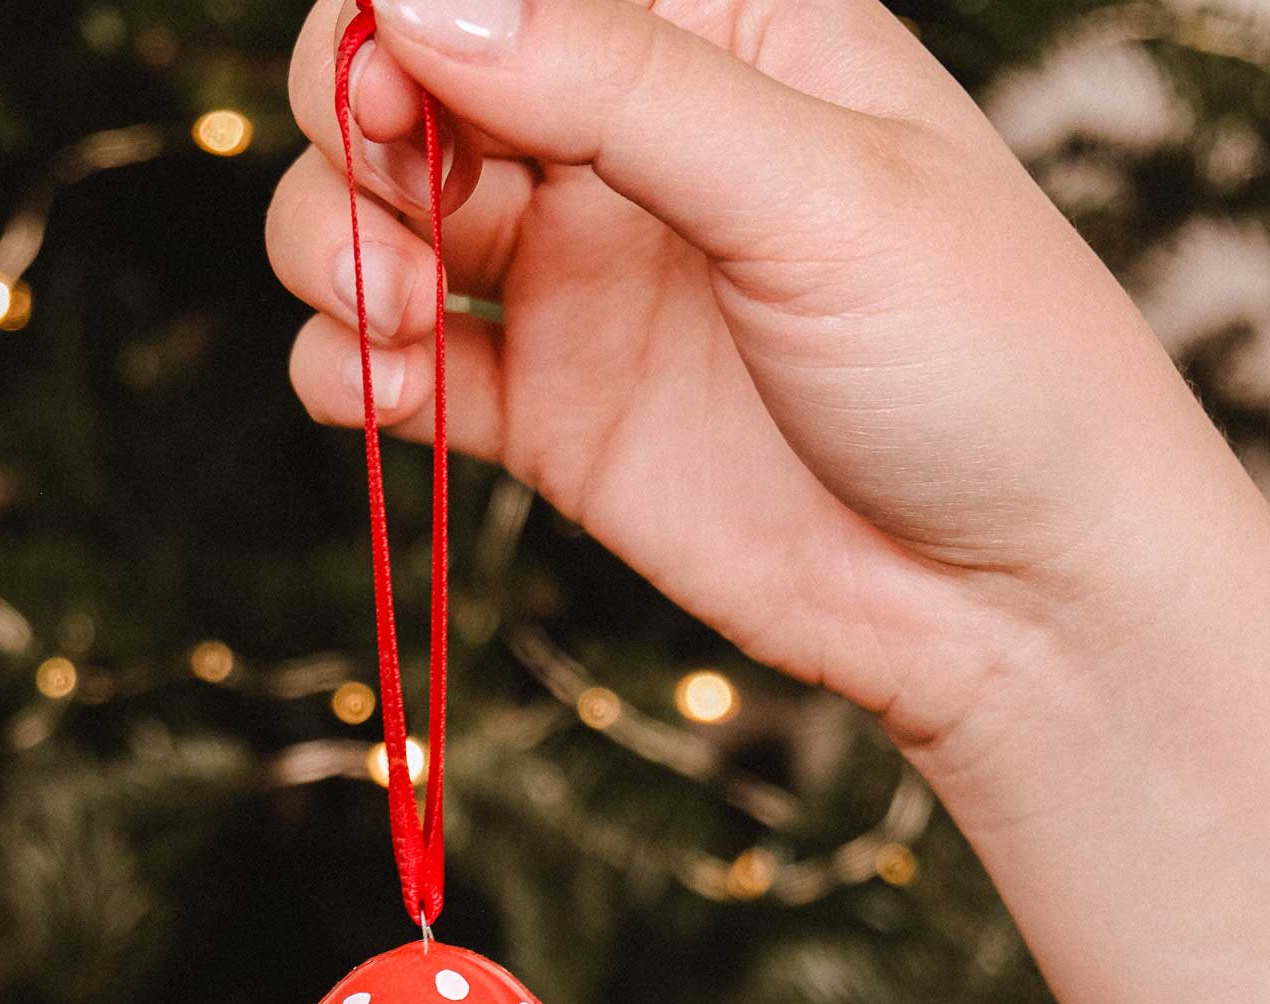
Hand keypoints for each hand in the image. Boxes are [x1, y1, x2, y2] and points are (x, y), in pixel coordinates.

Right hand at [267, 0, 1257, 795]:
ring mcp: (578, 282)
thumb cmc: (978, 358)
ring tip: (392, 322)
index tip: (397, 91)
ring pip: (378, 223)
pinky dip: (350, 375)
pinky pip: (396, 371)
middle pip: (408, 83)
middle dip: (357, 129)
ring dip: (336, 253)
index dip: (408, 12)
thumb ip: (617, 89)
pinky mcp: (552, 417)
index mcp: (711, 34)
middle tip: (400, 213)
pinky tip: (388, 397)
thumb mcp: (814, 189)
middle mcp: (623, 145)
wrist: (1013, 597)